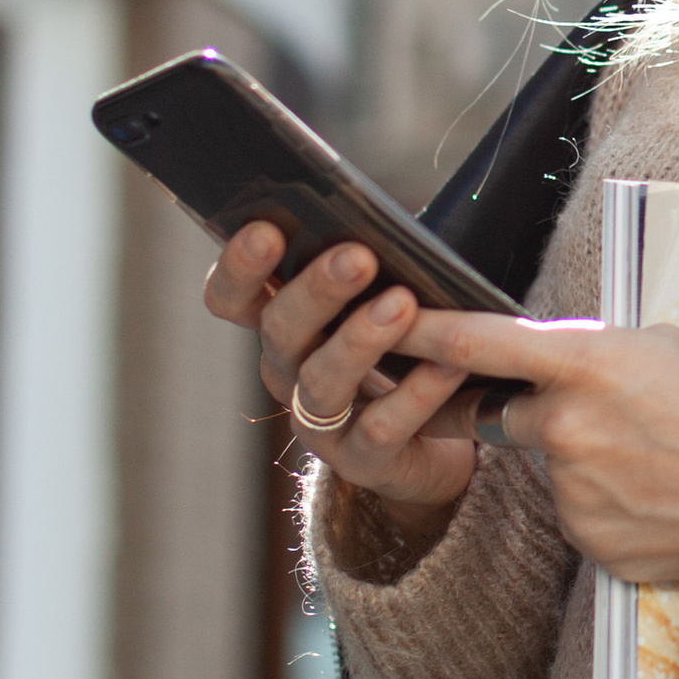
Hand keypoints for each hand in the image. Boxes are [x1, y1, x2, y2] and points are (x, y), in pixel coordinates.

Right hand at [201, 227, 482, 529]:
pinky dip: (414, 394)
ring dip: (360, 340)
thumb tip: (381, 217)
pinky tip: (446, 365)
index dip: (239, 267)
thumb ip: (370, 265)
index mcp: (283, 324)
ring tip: (401, 304)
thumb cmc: (405, 347)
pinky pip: (380, 428)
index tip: (266, 230)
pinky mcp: (362, 461)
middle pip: (281, 329)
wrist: (436, 442)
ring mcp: (319, 423)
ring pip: (321, 381)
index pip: (232, 297)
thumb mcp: (381, 299)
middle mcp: (288, 372)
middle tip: (357, 256)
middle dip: (317, 290)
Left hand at [407, 313, 678, 585]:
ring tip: (663, 464)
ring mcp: (577, 494)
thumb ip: (591, 356)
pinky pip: (585, 520)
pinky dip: (615, 509)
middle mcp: (568, 429)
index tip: (388, 318)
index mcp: (588, 365)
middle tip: (613, 416)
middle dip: (546, 413)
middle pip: (513, 416)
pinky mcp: (594, 545)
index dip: (426, 330)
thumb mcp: (662, 348)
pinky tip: (663, 500)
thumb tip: (552, 369)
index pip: (481, 343)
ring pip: (557, 473)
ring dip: (593, 466)